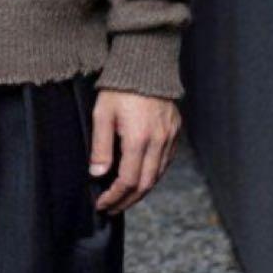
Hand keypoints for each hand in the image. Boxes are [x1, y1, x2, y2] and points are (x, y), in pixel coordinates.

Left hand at [89, 89, 180, 214]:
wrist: (145, 64)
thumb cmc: (119, 88)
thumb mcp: (102, 114)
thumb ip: (100, 146)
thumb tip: (97, 174)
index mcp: (138, 139)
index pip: (127, 181)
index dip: (113, 196)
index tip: (101, 204)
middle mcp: (158, 142)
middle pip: (145, 184)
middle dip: (127, 201)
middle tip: (112, 209)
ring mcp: (170, 137)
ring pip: (158, 175)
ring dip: (141, 191)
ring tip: (124, 198)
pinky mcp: (175, 131)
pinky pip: (166, 162)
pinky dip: (153, 175)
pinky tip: (140, 177)